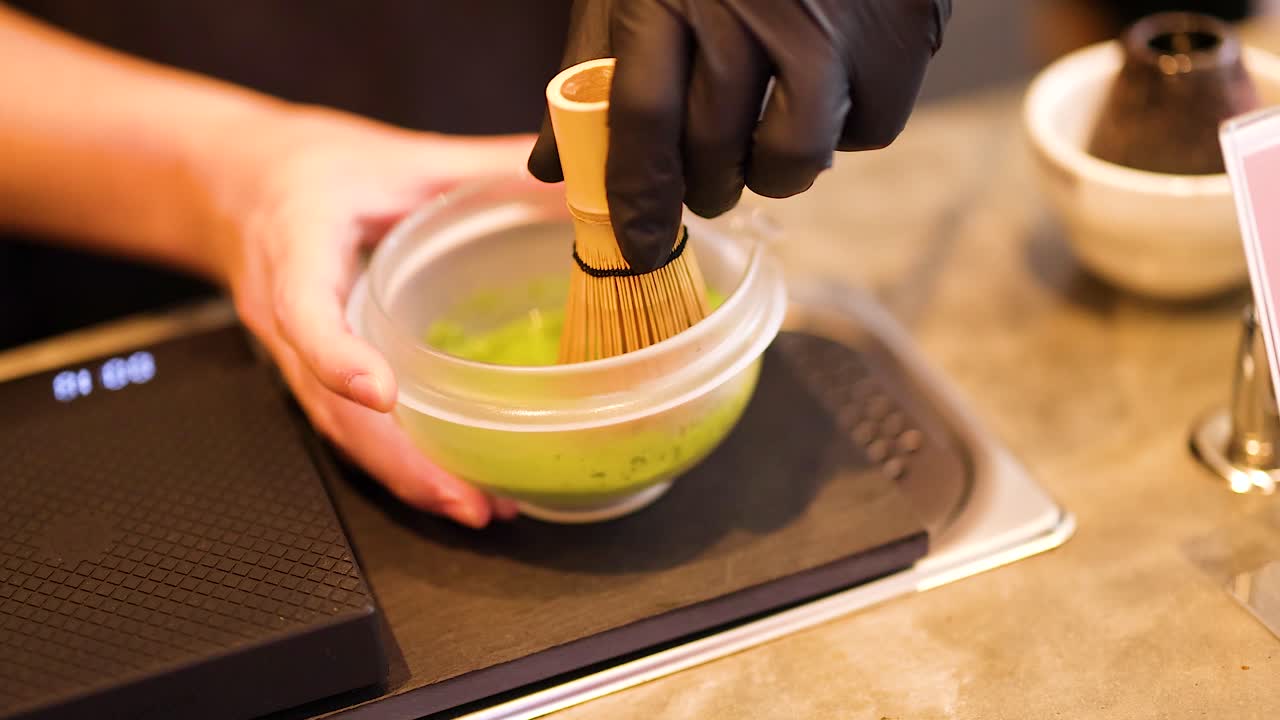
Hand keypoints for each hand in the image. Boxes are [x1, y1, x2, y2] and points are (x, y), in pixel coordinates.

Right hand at [205, 106, 533, 527]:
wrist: (230, 184)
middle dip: (399, 461)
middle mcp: (284, 315)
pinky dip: (397, 462)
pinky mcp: (311, 375)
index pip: (305, 309)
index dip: (338, 356)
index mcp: (295, 247)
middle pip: (330, 404)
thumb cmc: (307, 168)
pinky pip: (348, 428)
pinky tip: (451, 483)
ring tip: (477, 507)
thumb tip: (560, 166)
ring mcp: (293, 356)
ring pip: (340, 431)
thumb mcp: (393, 156)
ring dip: (405, 477)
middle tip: (469, 499)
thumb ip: (475, 165)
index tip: (381, 394)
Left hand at [527, 0, 950, 270]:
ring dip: (770, 173)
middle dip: (701, 187)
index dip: (636, 200)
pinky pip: (867, 134)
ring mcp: (831, 25)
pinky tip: (828, 91)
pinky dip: (843, 132)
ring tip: (762, 143)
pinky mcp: (903, 35)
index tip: (636, 248)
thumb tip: (553, 166)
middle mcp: (750, 5)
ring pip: (792, 160)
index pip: (640, 121)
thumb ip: (593, 62)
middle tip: (704, 179)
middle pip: (712, 151)